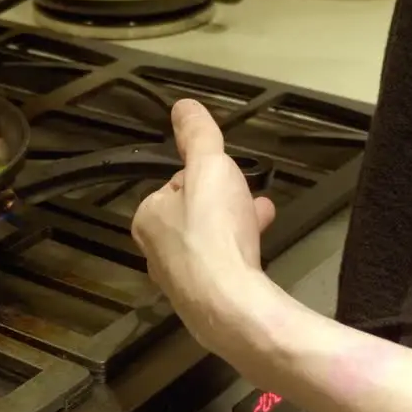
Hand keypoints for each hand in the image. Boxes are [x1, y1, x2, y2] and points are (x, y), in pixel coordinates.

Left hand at [131, 99, 278, 354]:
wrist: (232, 303)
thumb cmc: (214, 231)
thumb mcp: (209, 167)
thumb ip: (198, 136)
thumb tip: (182, 107)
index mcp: (148, 219)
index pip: (174, 185)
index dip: (203, 176)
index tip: (225, 175)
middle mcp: (157, 253)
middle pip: (194, 215)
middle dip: (225, 203)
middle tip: (250, 197)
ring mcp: (181, 283)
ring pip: (211, 243)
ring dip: (237, 227)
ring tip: (264, 216)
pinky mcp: (205, 304)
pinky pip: (223, 268)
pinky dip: (241, 255)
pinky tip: (260, 252)